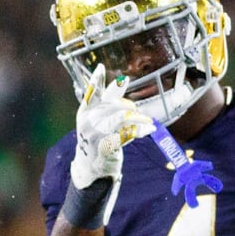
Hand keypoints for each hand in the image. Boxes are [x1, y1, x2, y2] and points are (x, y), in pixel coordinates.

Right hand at [70, 64, 154, 189]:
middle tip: (137, 110)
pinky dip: (139, 132)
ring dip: (138, 119)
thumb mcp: (98, 120)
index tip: (100, 67)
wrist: (92, 168)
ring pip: (121, 118)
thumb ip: (110, 102)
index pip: (90, 93)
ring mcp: (95, 134)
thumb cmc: (98, 141)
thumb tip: (123, 79)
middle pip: (112, 105)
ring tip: (148, 121)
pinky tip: (149, 129)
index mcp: (85, 112)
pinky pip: (126, 134)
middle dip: (128, 106)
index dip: (96, 80)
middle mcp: (87, 121)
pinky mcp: (105, 145)